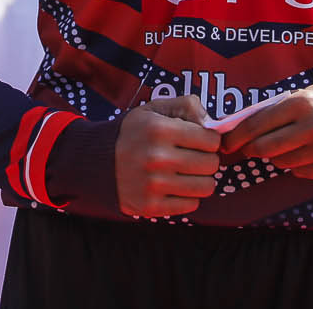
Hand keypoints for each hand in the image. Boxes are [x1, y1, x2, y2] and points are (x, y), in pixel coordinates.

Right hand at [115, 95, 221, 217]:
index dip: (209, 140)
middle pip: (211, 164)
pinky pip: (191, 205)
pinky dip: (187, 196)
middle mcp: (157, 158)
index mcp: (159, 129)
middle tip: (192, 157)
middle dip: (206, 159)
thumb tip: (214, 124)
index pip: (211, 140)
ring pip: (206, 187)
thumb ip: (187, 106)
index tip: (199, 141)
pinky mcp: (151, 206)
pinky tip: (173, 186)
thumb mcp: (154, 109)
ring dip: (200, 180)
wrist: (98, 163)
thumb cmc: (134, 133)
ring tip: (184, 172)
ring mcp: (153, 185)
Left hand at [219, 83, 312, 179]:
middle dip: (251, 149)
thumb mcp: (306, 94)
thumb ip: (278, 108)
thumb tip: (244, 124)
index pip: (258, 124)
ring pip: (282, 162)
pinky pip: (300, 172)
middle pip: (266, 147)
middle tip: (248, 148)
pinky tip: (302, 154)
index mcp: (302, 104)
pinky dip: (295, 166)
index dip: (237, 136)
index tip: (226, 143)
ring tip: (282, 147)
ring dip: (275, 157)